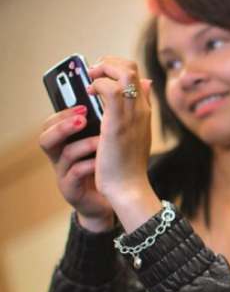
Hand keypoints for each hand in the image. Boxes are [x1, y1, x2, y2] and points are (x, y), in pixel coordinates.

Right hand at [39, 105, 113, 230]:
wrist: (115, 198)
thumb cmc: (110, 167)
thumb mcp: (108, 141)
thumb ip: (108, 120)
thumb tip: (121, 92)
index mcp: (68, 141)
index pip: (54, 120)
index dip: (65, 111)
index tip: (85, 103)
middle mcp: (61, 155)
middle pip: (46, 135)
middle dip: (63, 125)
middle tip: (83, 118)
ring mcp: (64, 173)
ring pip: (62, 154)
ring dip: (83, 144)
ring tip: (101, 141)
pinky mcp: (72, 189)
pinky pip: (75, 174)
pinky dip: (89, 165)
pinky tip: (102, 162)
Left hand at [86, 57, 161, 232]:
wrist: (128, 187)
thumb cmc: (127, 166)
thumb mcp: (136, 135)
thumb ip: (138, 111)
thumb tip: (146, 84)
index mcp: (145, 111)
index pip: (136, 75)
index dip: (116, 69)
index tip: (100, 78)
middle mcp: (142, 108)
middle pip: (131, 67)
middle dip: (108, 63)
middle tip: (92, 75)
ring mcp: (132, 114)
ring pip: (124, 72)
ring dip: (102, 70)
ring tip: (90, 82)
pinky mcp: (117, 121)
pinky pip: (110, 88)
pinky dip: (98, 84)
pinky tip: (89, 94)